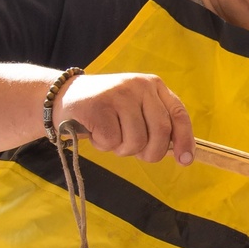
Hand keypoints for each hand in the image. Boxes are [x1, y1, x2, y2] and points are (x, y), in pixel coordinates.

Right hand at [55, 72, 194, 164]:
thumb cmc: (107, 111)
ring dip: (123, 149)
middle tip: (133, 152)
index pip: (178, 114)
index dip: (185, 140)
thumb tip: (182, 154)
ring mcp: (119, 94)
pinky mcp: (99, 106)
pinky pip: (112, 141)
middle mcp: (140, 86)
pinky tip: (95, 132)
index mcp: (154, 86)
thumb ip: (156, 124)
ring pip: (136, 140)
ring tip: (110, 137)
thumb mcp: (136, 109)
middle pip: (161, 132)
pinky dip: (104, 145)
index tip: (185, 161)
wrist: (63, 97)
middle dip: (151, 152)